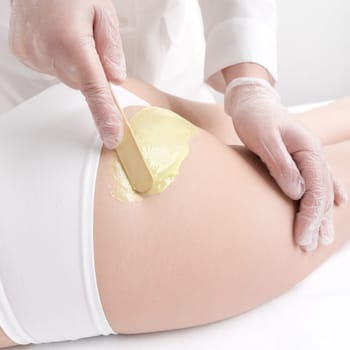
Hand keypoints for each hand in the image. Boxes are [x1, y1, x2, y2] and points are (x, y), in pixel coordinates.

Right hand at [9, 0, 125, 148]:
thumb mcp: (102, 10)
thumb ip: (111, 48)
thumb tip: (115, 79)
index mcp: (71, 41)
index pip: (94, 89)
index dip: (104, 115)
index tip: (112, 137)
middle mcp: (46, 51)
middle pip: (82, 83)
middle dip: (91, 70)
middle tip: (89, 42)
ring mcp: (31, 54)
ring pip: (67, 77)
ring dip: (75, 63)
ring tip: (68, 34)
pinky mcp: (23, 54)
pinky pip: (52, 69)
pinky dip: (60, 59)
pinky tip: (56, 37)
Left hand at [224, 77, 347, 251]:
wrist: (253, 103)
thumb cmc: (255, 118)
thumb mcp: (265, 139)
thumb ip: (281, 165)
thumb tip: (296, 193)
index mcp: (308, 150)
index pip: (315, 189)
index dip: (310, 216)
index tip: (301, 238)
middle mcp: (313, 155)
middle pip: (322, 194)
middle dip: (317, 222)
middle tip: (310, 246)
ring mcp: (309, 157)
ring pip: (324, 190)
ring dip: (324, 215)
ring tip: (323, 238)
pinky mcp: (300, 159)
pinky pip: (320, 180)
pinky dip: (328, 195)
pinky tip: (337, 205)